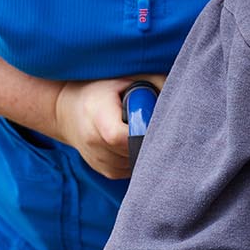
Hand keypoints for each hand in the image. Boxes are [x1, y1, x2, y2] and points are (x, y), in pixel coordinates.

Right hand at [52, 75, 166, 178]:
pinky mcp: (106, 172)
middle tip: (155, 124)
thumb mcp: (124, 78)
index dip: (145, 132)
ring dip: (145, 149)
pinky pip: (133, 169)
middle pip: (136, 152)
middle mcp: (95, 144)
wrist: (66, 111)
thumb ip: (155, 82)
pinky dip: (138, 156)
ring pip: (137, 163)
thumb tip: (182, 94)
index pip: (126, 138)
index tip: (155, 120)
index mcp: (99, 119)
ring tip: (140, 130)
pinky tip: (134, 141)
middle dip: (150, 139)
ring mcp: (100, 162)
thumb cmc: (100, 89)